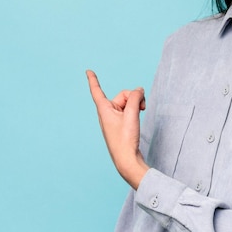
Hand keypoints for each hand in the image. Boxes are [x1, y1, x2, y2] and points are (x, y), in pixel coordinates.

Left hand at [86, 70, 148, 189]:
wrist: (127, 160)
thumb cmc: (125, 139)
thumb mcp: (131, 114)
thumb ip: (135, 98)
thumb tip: (139, 89)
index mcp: (104, 110)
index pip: (97, 91)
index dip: (93, 80)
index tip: (88, 71)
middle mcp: (107, 113)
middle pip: (122, 95)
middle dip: (134, 97)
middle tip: (143, 107)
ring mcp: (114, 119)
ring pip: (127, 103)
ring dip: (137, 104)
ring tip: (142, 112)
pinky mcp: (120, 124)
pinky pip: (128, 110)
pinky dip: (135, 110)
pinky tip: (140, 114)